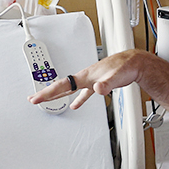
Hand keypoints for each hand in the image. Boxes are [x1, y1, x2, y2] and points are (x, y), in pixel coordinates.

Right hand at [30, 50, 149, 111]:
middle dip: (47, 93)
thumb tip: (97, 89)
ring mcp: (91, 80)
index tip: (36, 98)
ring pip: (70, 89)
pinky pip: (83, 93)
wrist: (134, 62)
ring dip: (58, 95)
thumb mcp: (115, 77)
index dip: (48, 93)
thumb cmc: (125, 66)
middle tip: (33, 99)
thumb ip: (106, 85)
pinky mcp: (98, 84)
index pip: (62, 85)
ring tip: (46, 99)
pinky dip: (78, 99)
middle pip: (61, 86)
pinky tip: (75, 105)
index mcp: (85, 76)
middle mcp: (85, 77)